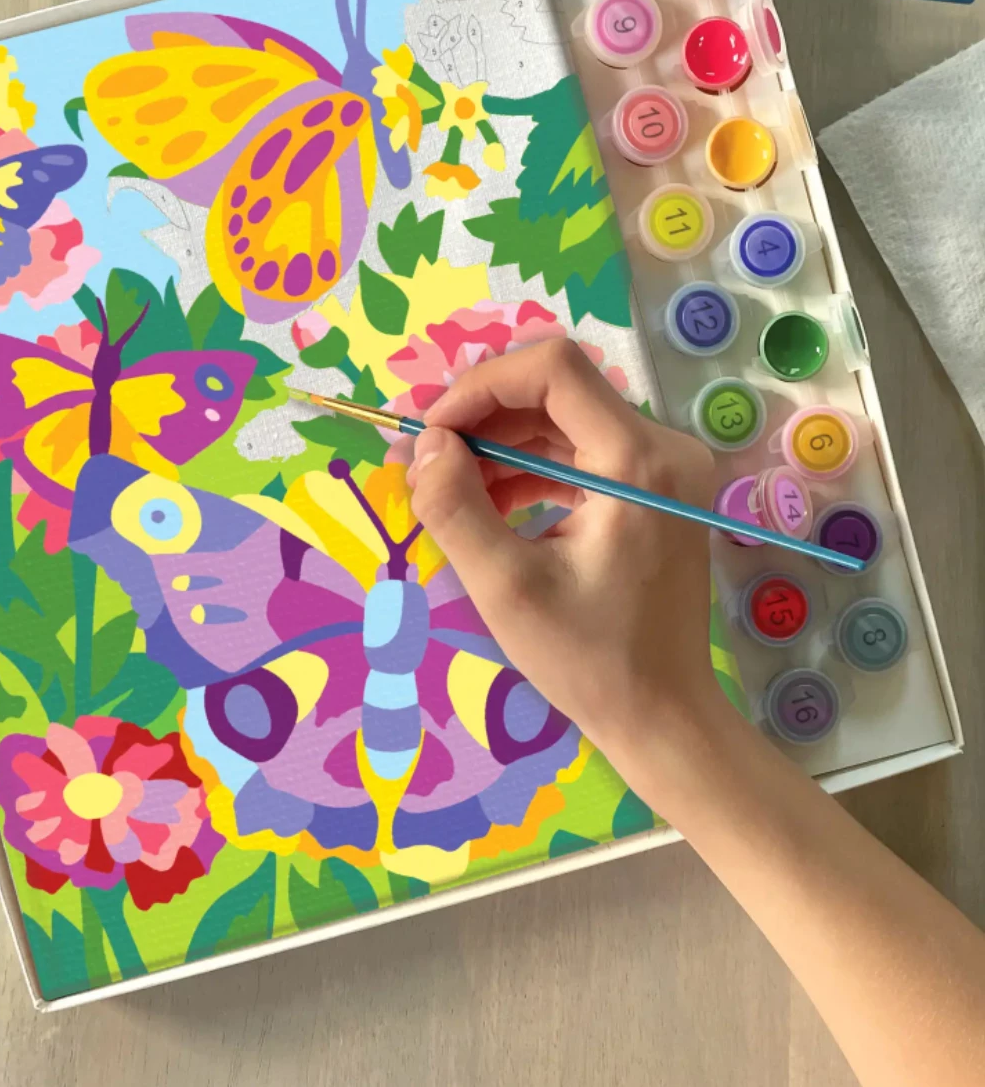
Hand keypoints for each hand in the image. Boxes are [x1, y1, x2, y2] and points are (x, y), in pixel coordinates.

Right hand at [405, 339, 726, 779]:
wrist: (663, 716)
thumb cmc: (590, 660)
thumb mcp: (505, 587)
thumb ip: (456, 507)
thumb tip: (425, 445)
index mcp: (636, 461)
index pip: (552, 370)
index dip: (479, 387)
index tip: (431, 433)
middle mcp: (662, 447)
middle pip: (555, 390)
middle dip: (481, 419)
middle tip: (424, 462)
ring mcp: (662, 467)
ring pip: (563, 419)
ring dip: (500, 445)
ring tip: (446, 489)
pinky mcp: (653, 489)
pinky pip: (580, 452)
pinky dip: (529, 468)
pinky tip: (488, 504)